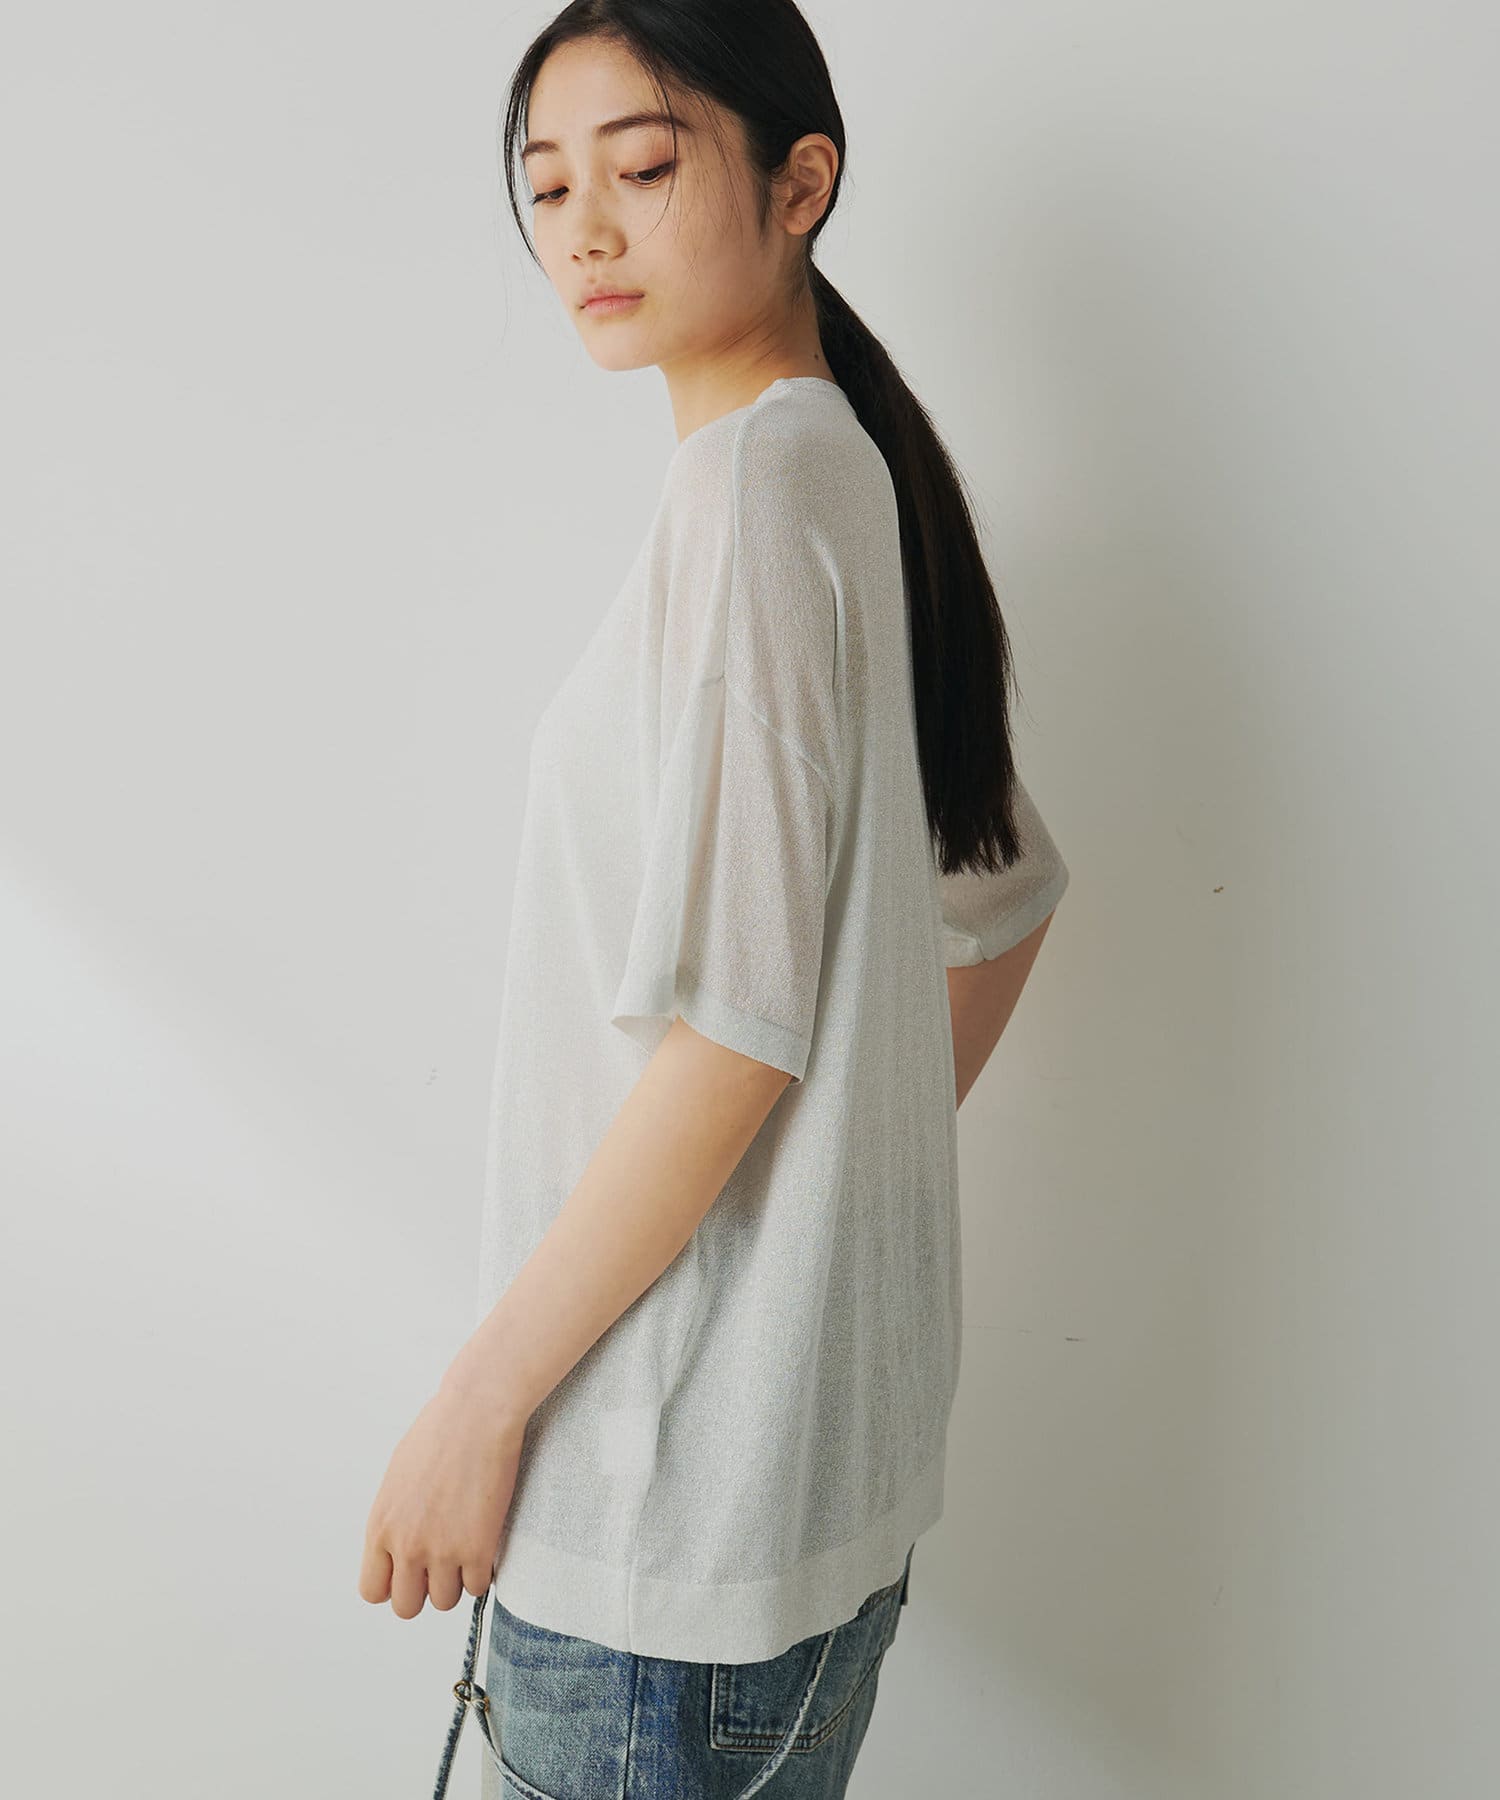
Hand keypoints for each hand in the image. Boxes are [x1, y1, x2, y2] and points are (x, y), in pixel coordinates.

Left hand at [358, 1376, 528, 1619]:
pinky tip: (487, 1544)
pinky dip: (484, 1572)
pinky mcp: (478, 1548)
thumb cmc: (440, 1432)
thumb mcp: (398, 1477)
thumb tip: (400, 1543)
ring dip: (456, 1582)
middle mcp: (406, 1546)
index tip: (412, 1570)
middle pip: (406, 1606)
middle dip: (424, 1589)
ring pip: (444, 1601)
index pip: (372, 1591)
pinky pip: (478, 1587)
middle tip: (441, 1565)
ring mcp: (442, 1551)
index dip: (394, 1585)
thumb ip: (395, 1517)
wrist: (477, 1413)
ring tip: (466, 1552)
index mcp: (381, 1527)